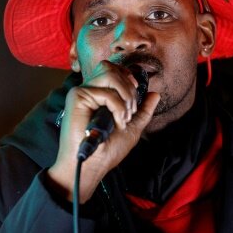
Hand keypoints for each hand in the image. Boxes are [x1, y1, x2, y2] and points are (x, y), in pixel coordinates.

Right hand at [48, 60, 159, 202]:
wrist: (93, 165)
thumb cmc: (108, 150)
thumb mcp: (133, 127)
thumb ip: (143, 110)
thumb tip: (155, 94)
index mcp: (98, 94)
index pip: (112, 69)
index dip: (127, 77)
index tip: (135, 94)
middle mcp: (88, 90)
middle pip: (110, 67)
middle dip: (129, 87)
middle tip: (131, 110)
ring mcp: (81, 92)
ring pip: (109, 74)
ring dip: (125, 94)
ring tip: (125, 115)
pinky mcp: (77, 97)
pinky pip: (106, 92)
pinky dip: (118, 107)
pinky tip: (117, 122)